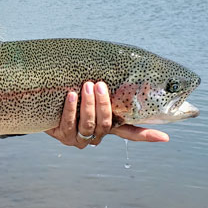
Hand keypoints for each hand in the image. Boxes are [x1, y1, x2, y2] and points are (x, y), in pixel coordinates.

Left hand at [45, 81, 168, 148]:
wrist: (43, 104)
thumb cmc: (71, 95)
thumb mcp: (89, 94)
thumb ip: (104, 90)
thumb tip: (119, 68)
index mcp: (108, 127)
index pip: (130, 133)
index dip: (146, 135)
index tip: (164, 137)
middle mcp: (96, 136)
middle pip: (105, 124)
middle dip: (103, 104)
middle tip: (99, 84)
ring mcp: (79, 138)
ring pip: (88, 124)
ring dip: (88, 105)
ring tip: (85, 86)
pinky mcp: (63, 136)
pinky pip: (68, 123)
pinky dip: (70, 108)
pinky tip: (70, 95)